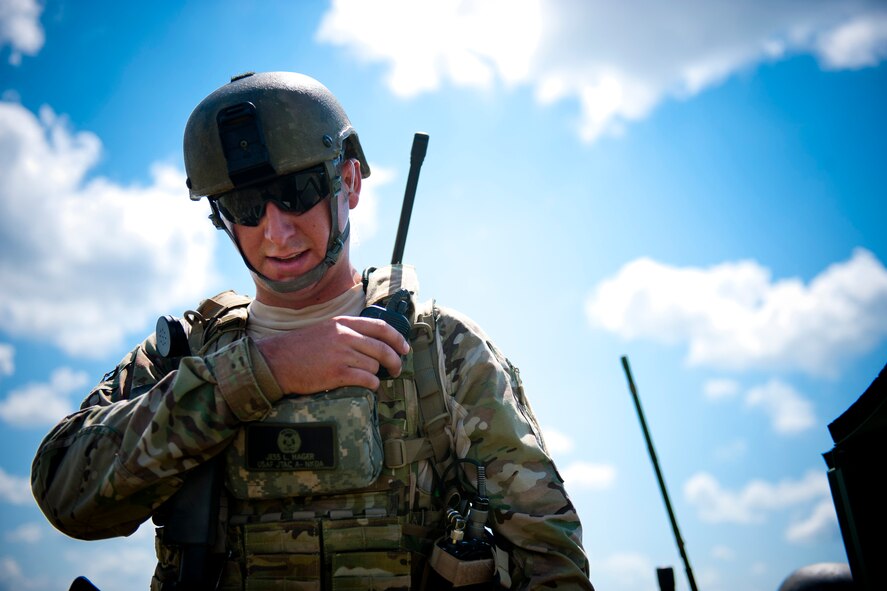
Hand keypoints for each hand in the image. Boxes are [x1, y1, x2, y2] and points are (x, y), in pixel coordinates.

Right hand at [254, 316, 410, 393]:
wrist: (277, 361)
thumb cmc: (301, 347)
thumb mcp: (326, 329)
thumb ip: (349, 331)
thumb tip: (374, 342)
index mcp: (344, 323)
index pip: (381, 327)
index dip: (397, 338)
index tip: (404, 348)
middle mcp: (345, 336)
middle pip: (383, 348)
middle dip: (395, 361)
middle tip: (397, 369)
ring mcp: (342, 355)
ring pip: (375, 365)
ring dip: (377, 374)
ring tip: (371, 378)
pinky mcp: (337, 374)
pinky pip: (367, 380)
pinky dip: (372, 384)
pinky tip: (368, 386)